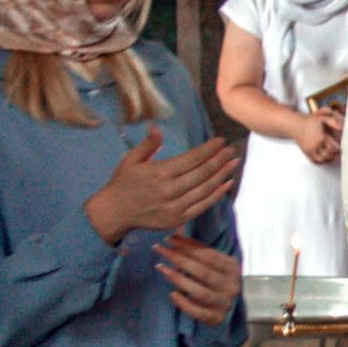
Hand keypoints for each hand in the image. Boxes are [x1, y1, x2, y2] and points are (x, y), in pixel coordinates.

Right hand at [82, 127, 238, 244]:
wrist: (114, 213)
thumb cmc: (123, 183)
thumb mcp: (131, 160)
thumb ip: (148, 145)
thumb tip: (156, 127)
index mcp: (159, 173)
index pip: (191, 159)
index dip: (209, 149)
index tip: (221, 141)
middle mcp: (170, 190)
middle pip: (202, 173)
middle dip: (219, 160)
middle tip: (231, 150)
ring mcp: (175, 206)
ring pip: (206, 189)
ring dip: (222, 175)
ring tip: (233, 163)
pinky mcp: (178, 219)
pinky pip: (203, 205)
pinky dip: (217, 194)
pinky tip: (227, 183)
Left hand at [157, 234, 240, 327]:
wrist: (225, 305)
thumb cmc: (214, 278)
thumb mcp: (212, 262)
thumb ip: (198, 250)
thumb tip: (176, 233)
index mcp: (232, 268)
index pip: (209, 255)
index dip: (188, 247)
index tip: (169, 239)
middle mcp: (232, 286)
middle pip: (203, 272)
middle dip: (179, 259)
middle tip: (160, 250)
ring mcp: (225, 303)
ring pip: (200, 292)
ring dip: (178, 279)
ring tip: (161, 268)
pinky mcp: (216, 318)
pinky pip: (198, 313)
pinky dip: (184, 303)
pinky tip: (172, 294)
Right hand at [291, 107, 342, 166]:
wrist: (296, 126)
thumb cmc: (310, 122)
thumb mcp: (323, 119)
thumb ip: (333, 122)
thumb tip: (342, 127)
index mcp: (320, 137)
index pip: (333, 147)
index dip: (338, 148)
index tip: (342, 147)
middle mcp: (315, 145)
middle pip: (328, 155)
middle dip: (335, 155)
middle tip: (340, 153)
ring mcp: (310, 150)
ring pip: (322, 160)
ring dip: (329, 159)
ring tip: (335, 156)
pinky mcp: (307, 153)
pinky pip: (316, 161)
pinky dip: (322, 161)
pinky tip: (327, 158)